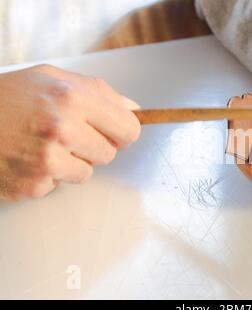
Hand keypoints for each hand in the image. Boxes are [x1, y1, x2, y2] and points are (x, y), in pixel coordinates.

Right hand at [0, 64, 140, 200]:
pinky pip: (58, 185)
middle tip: (66, 134)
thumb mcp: (51, 77)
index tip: (113, 131)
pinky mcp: (33, 185)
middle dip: (93, 146)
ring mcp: (47, 161)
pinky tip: (26, 159)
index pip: (129, 128)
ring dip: (71, 163)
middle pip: (110, 154)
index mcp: (73, 99)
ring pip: (86, 173)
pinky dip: (47, 176)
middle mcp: (62, 129)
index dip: (122, 131)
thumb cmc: (6, 96)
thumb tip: (134, 110)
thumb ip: (98, 91)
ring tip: (42, 146)